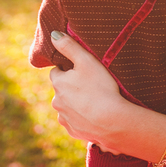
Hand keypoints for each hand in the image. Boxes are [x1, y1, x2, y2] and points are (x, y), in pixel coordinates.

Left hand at [48, 31, 128, 153]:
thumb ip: (69, 46)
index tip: (81, 71)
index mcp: (58, 83)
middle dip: (71, 88)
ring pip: (66, 107)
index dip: (69, 70)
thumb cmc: (101, 88)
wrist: (112, 122)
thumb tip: (53, 35)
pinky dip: (81, 118)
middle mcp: (56, 101)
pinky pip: (74, 122)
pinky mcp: (73, 131)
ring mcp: (64, 118)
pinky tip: (94, 115)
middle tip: (90, 86)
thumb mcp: (86, 61)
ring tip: (94, 101)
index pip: (57, 72)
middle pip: (61, 90)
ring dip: (75, 104)